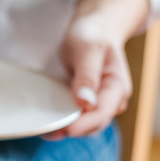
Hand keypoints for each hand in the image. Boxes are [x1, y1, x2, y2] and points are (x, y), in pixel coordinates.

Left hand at [46, 13, 132, 139]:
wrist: (95, 30)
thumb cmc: (92, 36)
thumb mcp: (87, 50)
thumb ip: (87, 76)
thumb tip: (85, 103)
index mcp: (117, 87)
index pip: (102, 113)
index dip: (83, 124)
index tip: (63, 129)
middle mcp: (113, 100)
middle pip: (94, 124)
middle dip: (71, 130)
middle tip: (44, 130)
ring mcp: (102, 103)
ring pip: (85, 125)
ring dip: (66, 129)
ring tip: (42, 129)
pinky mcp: (89, 103)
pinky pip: (78, 117)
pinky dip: (64, 121)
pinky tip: (48, 121)